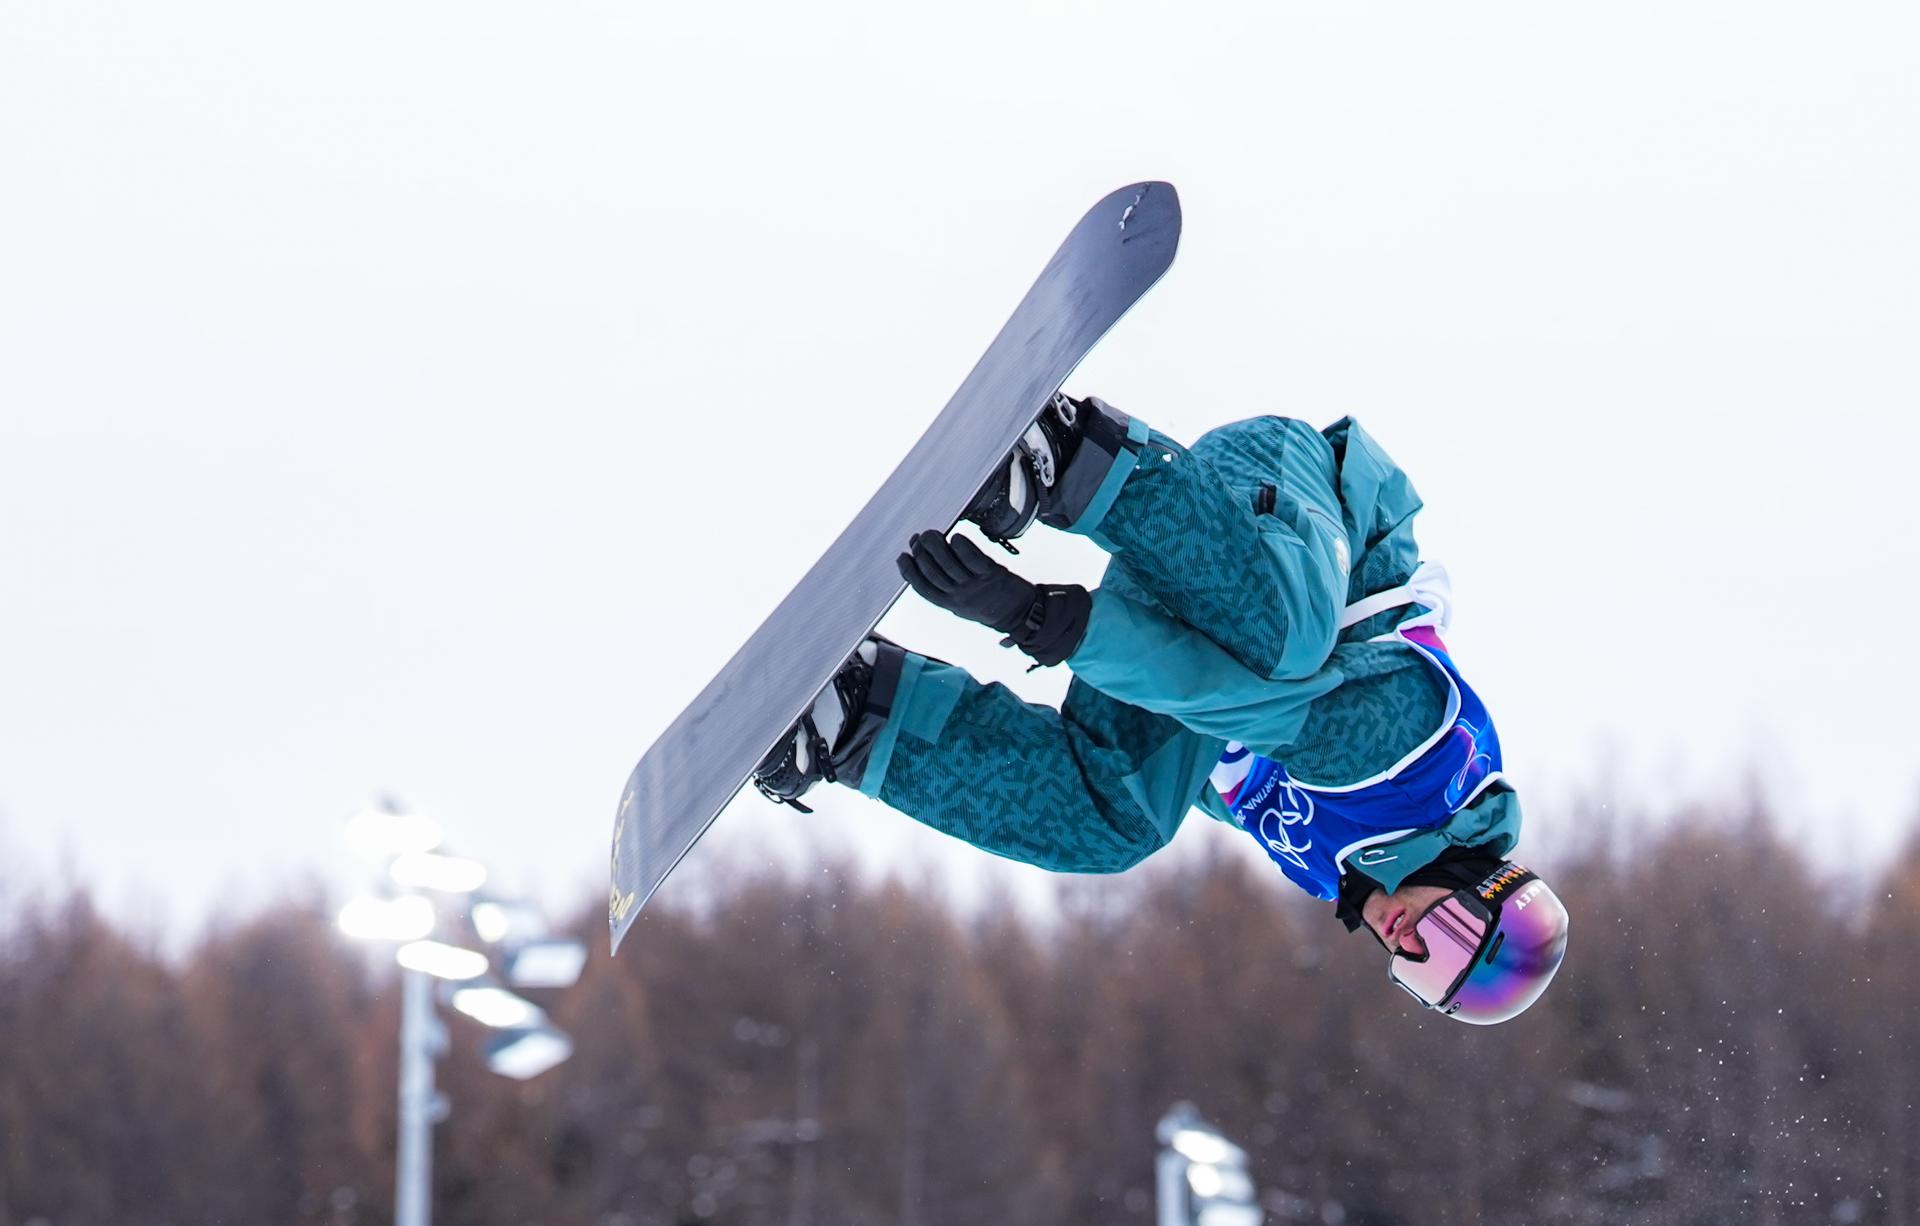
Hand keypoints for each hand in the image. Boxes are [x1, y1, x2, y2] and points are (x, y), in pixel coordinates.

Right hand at [896, 530, 1034, 632]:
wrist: (1021, 614)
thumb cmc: (988, 605)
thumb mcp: (962, 604)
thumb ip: (945, 588)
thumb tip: (925, 562)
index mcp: (950, 604)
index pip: (922, 588)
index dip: (909, 572)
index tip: (902, 555)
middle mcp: (960, 596)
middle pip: (933, 573)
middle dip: (921, 553)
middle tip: (918, 538)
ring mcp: (976, 585)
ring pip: (949, 564)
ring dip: (937, 546)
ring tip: (931, 533)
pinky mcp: (992, 574)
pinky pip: (973, 559)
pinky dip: (962, 546)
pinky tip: (955, 537)